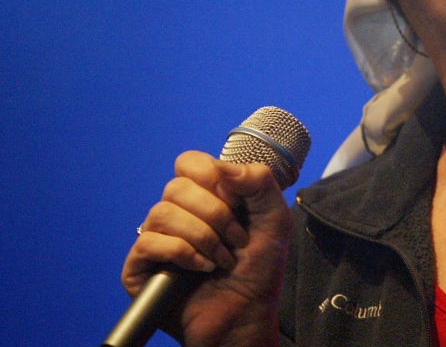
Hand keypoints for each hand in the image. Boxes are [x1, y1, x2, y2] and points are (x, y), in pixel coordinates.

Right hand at [122, 151, 291, 346]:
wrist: (245, 315)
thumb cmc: (259, 269)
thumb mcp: (274, 218)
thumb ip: (259, 182)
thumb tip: (224, 166)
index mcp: (204, 196)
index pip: (190, 163)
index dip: (213, 178)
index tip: (237, 203)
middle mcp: (177, 213)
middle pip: (177, 186)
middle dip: (215, 214)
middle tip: (236, 239)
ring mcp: (156, 239)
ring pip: (161, 212)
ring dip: (202, 237)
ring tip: (221, 259)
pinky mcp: (140, 266)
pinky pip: (149, 242)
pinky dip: (182, 253)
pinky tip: (201, 268)